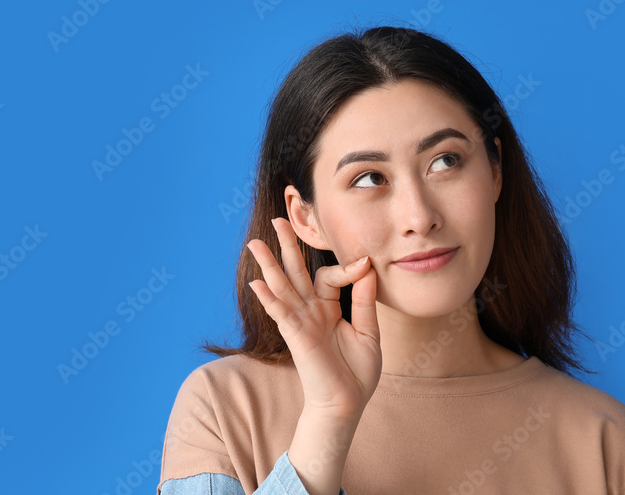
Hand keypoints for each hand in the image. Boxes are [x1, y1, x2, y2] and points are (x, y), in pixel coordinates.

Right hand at [246, 217, 380, 419]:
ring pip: (282, 287)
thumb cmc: (357, 372)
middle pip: (295, 272)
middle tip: (279, 219)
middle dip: (286, 246)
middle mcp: (310, 312)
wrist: (347, 404)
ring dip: (269, 264)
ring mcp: (301, 323)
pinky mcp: (296, 337)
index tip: (366, 262)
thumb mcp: (368, 331)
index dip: (346, 267)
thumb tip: (366, 268)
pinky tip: (257, 282)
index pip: (328, 276)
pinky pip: (281, 313)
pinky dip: (269, 297)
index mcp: (327, 308)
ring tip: (255, 243)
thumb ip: (364, 300)